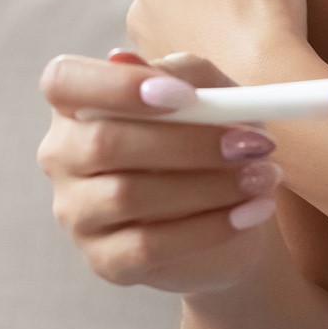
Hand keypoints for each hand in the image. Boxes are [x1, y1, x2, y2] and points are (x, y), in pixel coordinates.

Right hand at [37, 47, 284, 293]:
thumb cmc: (212, 135)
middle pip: (102, 143)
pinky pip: (149, 245)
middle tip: (252, 143)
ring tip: (264, 175)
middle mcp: (64, 155)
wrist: (232, 209)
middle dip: (186, 141)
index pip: (63, 80)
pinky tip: (252, 212)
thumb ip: (188, 74)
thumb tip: (147, 68)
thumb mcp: (211, 93)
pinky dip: (210, 227)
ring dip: (209, 184)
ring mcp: (77, 213)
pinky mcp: (104, 260)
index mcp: (80, 101)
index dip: (115, 86)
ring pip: (128, 195)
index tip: (181, 95)